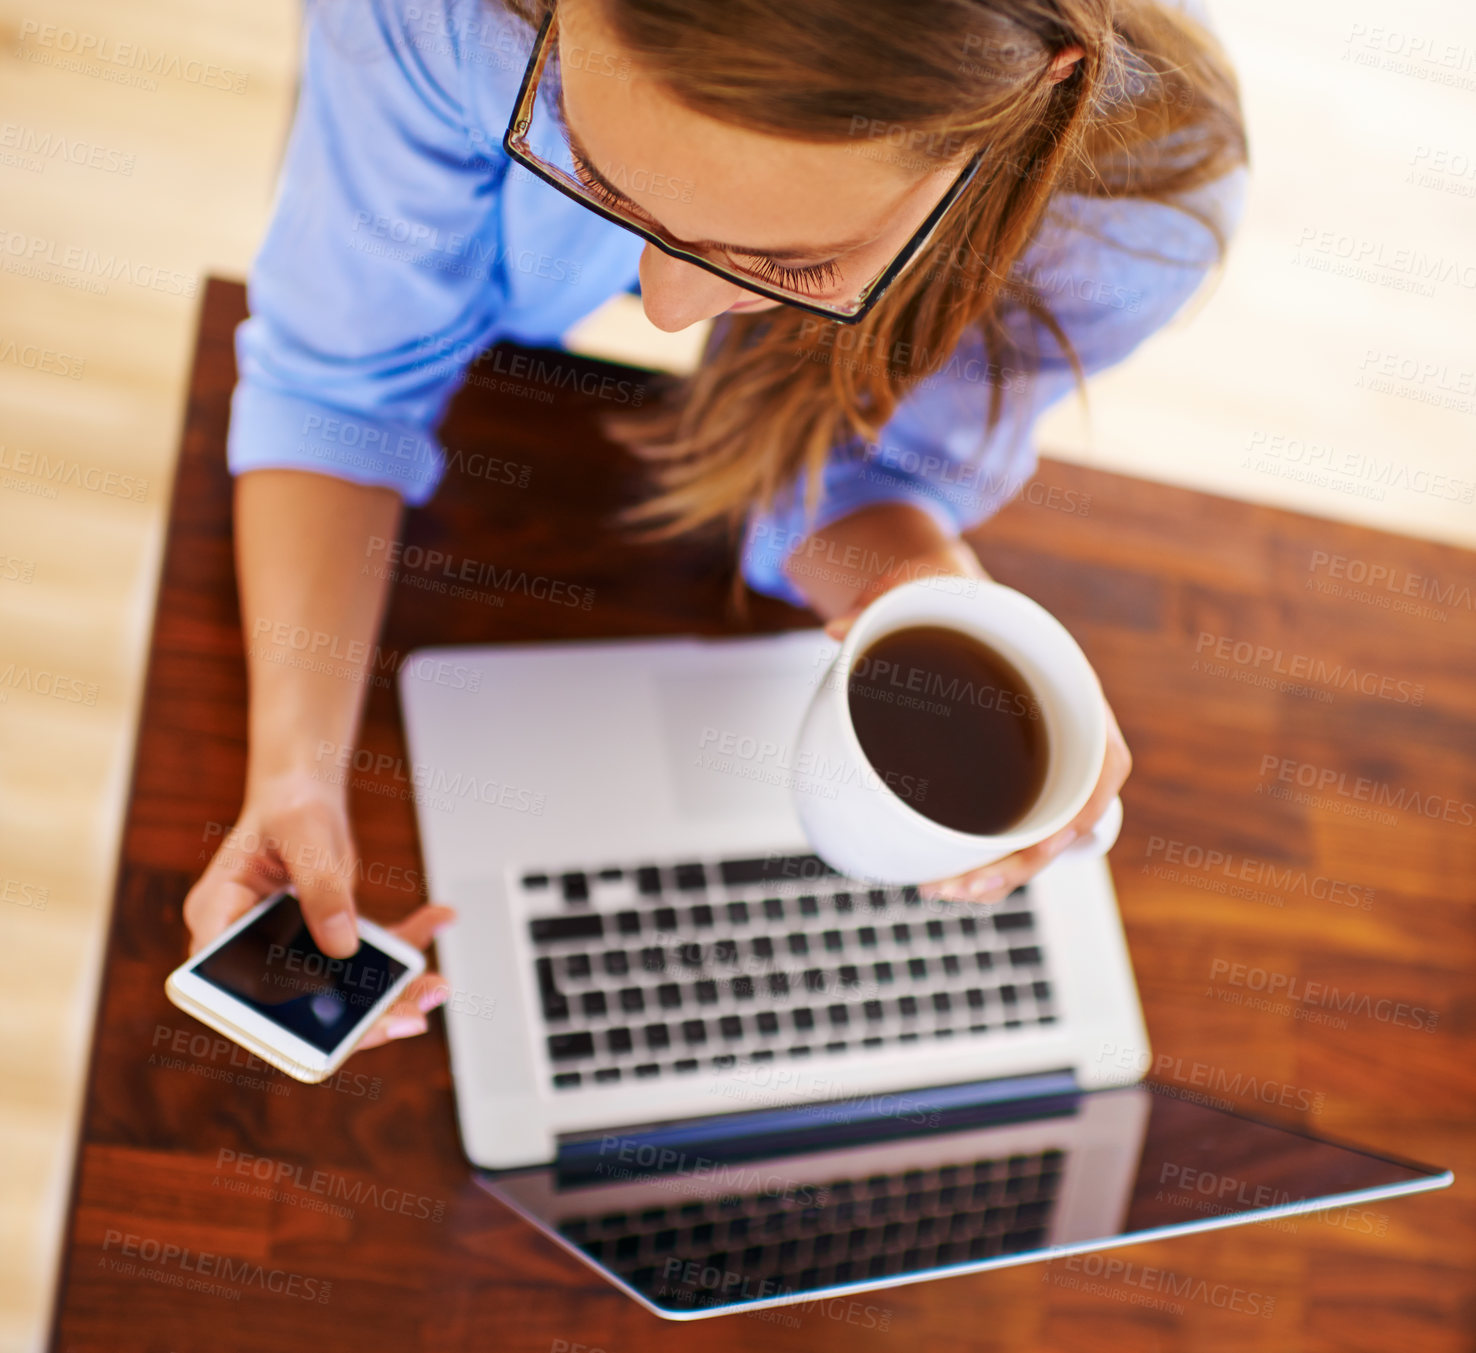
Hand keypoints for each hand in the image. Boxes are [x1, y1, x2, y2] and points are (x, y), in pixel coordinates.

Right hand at [183, 770, 453, 1048]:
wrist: (303, 790)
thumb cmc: (287, 803)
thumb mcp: (304, 833)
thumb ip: (320, 886)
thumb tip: (344, 946)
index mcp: (218, 920)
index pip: (237, 991)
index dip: (280, 1025)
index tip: (336, 1027)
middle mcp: (250, 946)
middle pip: (297, 1007)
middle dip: (358, 1021)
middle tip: (411, 1018)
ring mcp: (290, 950)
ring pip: (340, 992)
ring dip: (393, 993)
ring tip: (437, 987)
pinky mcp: (325, 941)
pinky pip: (367, 958)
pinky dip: (405, 945)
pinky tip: (439, 919)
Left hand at [823, 560, 1130, 905]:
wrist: (945, 598)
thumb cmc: (948, 594)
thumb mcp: (921, 586)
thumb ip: (883, 601)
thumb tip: (836, 630)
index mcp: (1068, 687)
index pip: (1107, 759)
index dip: (1087, 805)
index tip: (1054, 837)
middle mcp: (1062, 733)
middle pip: (1067, 817)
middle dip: (1021, 862)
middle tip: (961, 884)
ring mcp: (1035, 762)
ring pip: (1035, 837)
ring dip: (998, 875)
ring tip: (940, 890)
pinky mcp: (1002, 781)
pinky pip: (1008, 832)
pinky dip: (982, 861)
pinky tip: (943, 878)